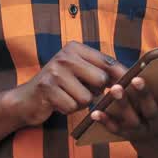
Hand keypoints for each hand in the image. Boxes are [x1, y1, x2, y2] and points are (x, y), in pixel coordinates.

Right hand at [3, 43, 126, 126]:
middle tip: (82, 91)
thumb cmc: (60, 86)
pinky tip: (58, 103)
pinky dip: (68, 110)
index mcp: (75, 48)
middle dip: (96, 92)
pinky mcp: (47, 89)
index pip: (107, 61)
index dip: (121, 75)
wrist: (27, 99)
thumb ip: (100, 70)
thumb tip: (128, 76)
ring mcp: (55, 71)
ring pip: (87, 97)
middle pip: (101, 80)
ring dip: (80, 103)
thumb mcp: (78, 71)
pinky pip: (72, 106)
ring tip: (68, 97)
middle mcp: (65, 56)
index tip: (129, 85)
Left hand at [89, 68, 157, 157]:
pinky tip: (94, 112)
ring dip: (122, 104)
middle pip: (151, 109)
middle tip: (138, 79)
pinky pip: (116, 130)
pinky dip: (105, 122)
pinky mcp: (131, 137)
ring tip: (114, 89)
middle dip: (144, 94)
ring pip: (131, 118)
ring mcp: (144, 132)